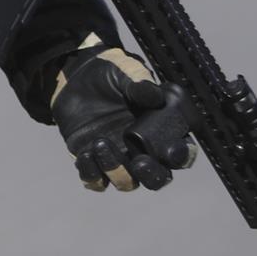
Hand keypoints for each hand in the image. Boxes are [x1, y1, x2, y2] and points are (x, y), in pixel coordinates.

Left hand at [50, 43, 198, 191]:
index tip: (170, 151)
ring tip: (100, 142)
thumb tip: (155, 96)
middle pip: (157, 178)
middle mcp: (143, 151)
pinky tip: (85, 154)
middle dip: (151, 175)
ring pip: (126, 182)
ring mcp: (118, 159)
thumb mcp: (126, 73)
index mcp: (160, 132)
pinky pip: (95, 180)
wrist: (76, 76)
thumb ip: (140, 84)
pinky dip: (91, 172)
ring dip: (116, 169)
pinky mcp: (93, 162)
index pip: (179, 153)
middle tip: (140, 162)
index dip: (180, 156)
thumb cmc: (109, 74)